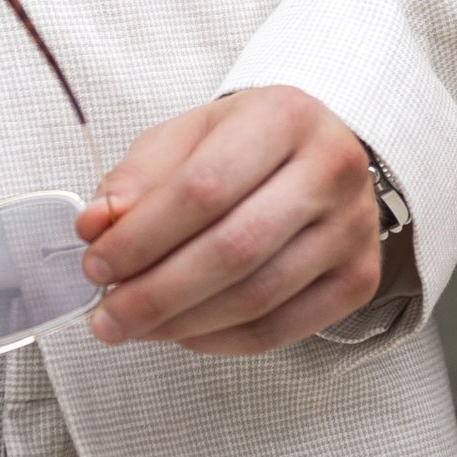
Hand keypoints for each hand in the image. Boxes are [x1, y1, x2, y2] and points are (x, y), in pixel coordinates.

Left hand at [74, 85, 383, 353]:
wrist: (318, 153)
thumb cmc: (246, 145)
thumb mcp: (188, 137)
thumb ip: (137, 179)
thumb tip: (97, 226)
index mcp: (285, 116)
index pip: (204, 188)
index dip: (143, 236)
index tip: (96, 263)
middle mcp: (332, 169)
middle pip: (234, 249)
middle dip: (157, 292)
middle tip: (107, 316)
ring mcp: (353, 228)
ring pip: (257, 297)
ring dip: (183, 323)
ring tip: (136, 326)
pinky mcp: (360, 279)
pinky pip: (281, 329)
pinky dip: (221, 341)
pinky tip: (184, 332)